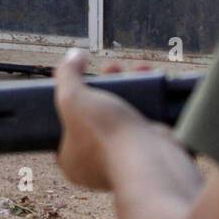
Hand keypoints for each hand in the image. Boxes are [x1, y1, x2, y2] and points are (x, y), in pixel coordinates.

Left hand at [54, 48, 146, 190]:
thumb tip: (75, 55)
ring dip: (132, 87)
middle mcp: (97, 163)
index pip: (66, 126)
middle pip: (98, 115)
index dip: (74, 98)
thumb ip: (67, 74)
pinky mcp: (151, 151)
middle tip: (113, 69)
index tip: (84, 79)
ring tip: (138, 69)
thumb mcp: (72, 98)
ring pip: (125, 115)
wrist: (150, 160)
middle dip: (108, 85)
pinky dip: (152, 97)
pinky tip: (152, 78)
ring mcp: (126, 157)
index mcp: (72, 160)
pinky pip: (148, 118)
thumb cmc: (105, 136)